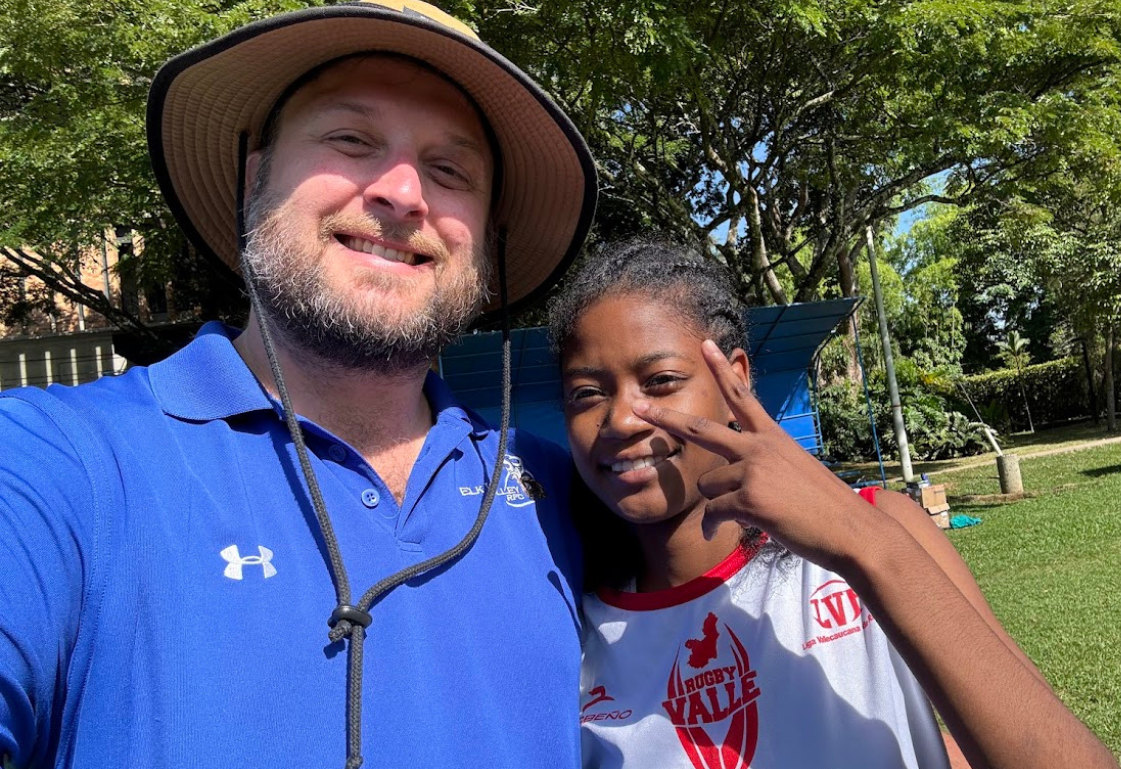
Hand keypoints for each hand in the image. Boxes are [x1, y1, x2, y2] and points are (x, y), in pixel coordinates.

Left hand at [633, 339, 877, 570]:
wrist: (852, 531)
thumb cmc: (825, 508)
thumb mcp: (796, 472)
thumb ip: (765, 466)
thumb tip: (739, 480)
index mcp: (772, 437)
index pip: (742, 396)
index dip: (721, 371)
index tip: (705, 345)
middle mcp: (760, 447)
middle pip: (701, 430)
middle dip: (665, 419)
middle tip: (638, 407)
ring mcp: (754, 471)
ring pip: (707, 485)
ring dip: (715, 503)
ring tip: (739, 515)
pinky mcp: (751, 498)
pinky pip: (713, 512)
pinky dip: (713, 525)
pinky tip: (721, 532)